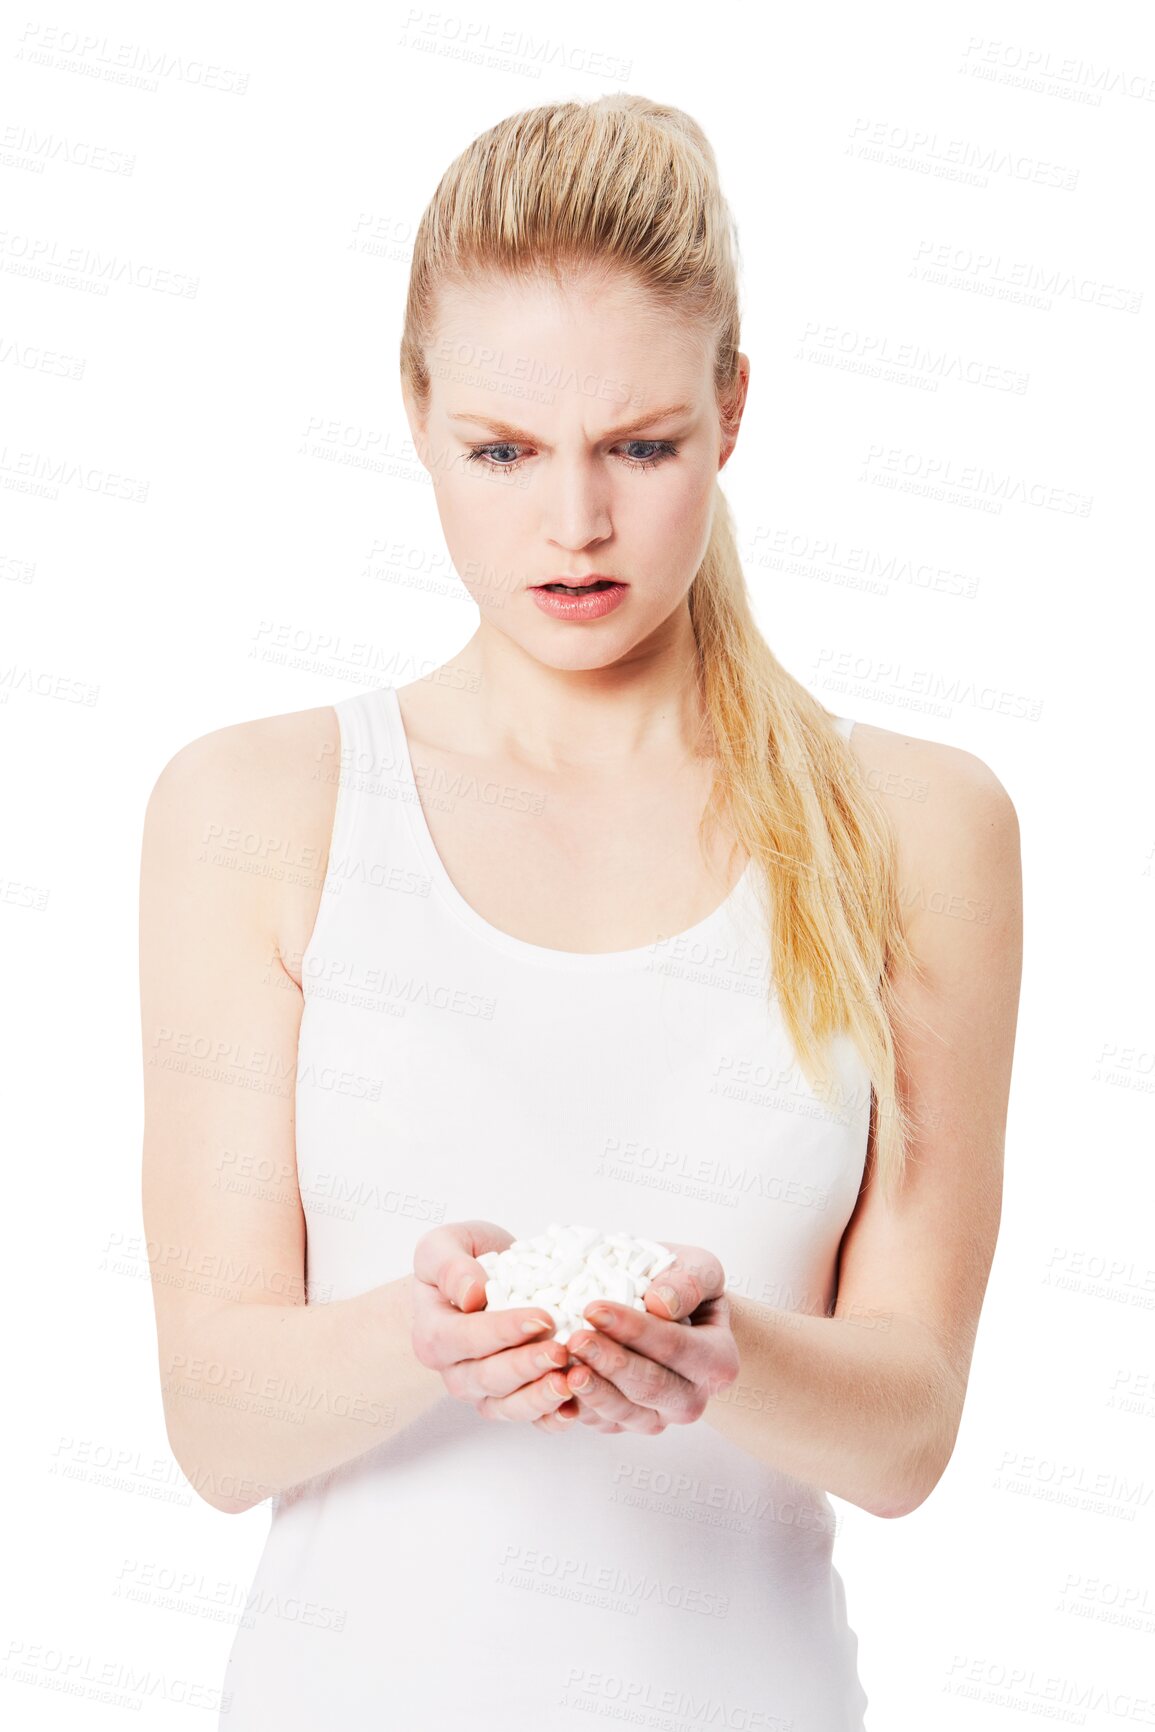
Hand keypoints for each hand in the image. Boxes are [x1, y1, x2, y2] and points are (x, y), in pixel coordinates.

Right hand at [410, 1221, 577, 1425]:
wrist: (472, 1285)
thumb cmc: (458, 1263)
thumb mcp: (443, 1246)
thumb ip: (450, 1266)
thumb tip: (472, 1294)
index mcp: (434, 1335)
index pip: (465, 1338)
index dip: (502, 1331)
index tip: (541, 1318)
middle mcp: (454, 1371)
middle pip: (487, 1378)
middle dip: (526, 1367)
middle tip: (560, 1352)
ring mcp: (482, 1391)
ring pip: (507, 1407)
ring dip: (540, 1399)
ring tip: (570, 1384)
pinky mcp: (509, 1402)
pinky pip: (528, 1419)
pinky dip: (551, 1418)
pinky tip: (574, 1408)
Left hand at [537, 1242, 739, 1435]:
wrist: (667, 1310)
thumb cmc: (682, 1285)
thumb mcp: (698, 1267)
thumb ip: (690, 1280)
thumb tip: (661, 1304)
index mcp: (718, 1361)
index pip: (676, 1347)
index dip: (635, 1330)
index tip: (595, 1308)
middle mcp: (692, 1399)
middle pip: (650, 1387)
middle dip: (610, 1363)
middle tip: (575, 1338)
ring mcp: (658, 1417)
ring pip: (624, 1412)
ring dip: (592, 1389)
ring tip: (563, 1363)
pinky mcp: (626, 1424)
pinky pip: (601, 1423)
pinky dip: (577, 1406)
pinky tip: (555, 1384)